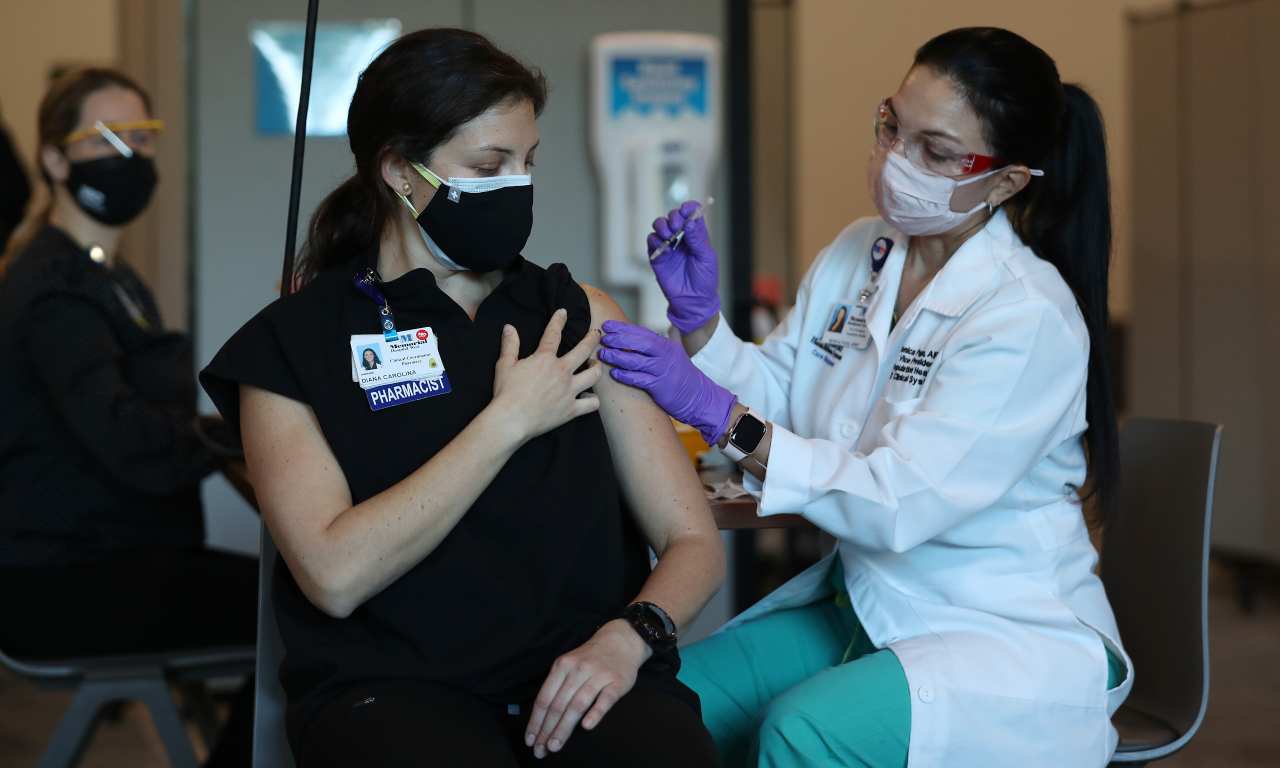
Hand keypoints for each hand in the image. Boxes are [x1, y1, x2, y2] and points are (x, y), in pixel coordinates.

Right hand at [491, 309, 602, 443]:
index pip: (553, 334)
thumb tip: (509, 328)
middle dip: (592, 339)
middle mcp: (562, 372)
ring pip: (593, 375)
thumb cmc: (506, 392)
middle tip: (596, 333)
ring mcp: (569, 391)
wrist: (511, 419)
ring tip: (595, 364)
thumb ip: (510, 345)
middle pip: (584, 350)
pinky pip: (591, 404)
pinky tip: (590, 397)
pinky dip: (592, 400)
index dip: (558, 321)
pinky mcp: (572, 410)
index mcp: (545, 359)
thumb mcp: (504, 365)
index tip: (563, 312)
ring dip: (596, 367)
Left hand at [525, 619, 648, 758]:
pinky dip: (595, 713)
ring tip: (556, 745)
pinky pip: (605, 699)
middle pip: (559, 704)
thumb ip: (557, 686)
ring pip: (577, 704)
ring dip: (564, 727)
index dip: (536, 721)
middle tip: (542, 750)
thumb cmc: (590, 658)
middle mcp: (578, 670)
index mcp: (562, 666)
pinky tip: (587, 726)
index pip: (545, 698)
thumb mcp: (568, 664)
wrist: (621, 640)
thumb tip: (542, 718)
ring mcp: (598, 675)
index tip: (531, 740)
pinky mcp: (617, 682)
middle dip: (548, 730)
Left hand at [598, 320, 736, 444]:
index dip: (624, 328)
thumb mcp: (681, 354)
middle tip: (603, 338)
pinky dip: (627, 376)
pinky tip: (615, 374)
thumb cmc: (687, 377)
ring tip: (604, 355)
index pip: (642, 332)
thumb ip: (674, 338)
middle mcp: (665, 356)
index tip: (608, 325)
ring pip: (637, 361)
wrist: (701, 399)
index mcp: (667, 346)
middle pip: (639, 343)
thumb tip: (673, 326)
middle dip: (619, 339)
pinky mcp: (660, 387)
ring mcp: (663, 371)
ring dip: (618, 357)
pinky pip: (640, 380)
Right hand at [649, 201, 720, 333]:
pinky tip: (663, 247)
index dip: (688, 209)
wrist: (693, 302)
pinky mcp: (657, 257)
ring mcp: (669, 247)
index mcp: (696, 236)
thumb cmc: (704, 280)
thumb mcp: (706, 258)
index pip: (690, 215)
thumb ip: (697, 239)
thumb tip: (690, 221)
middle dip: (673, 217)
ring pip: (660, 226)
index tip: (686, 210)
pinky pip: (651, 242)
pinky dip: (655, 240)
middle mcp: (682, 238)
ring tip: (668, 235)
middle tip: (676, 226)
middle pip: (673, 217)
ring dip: (662, 226)